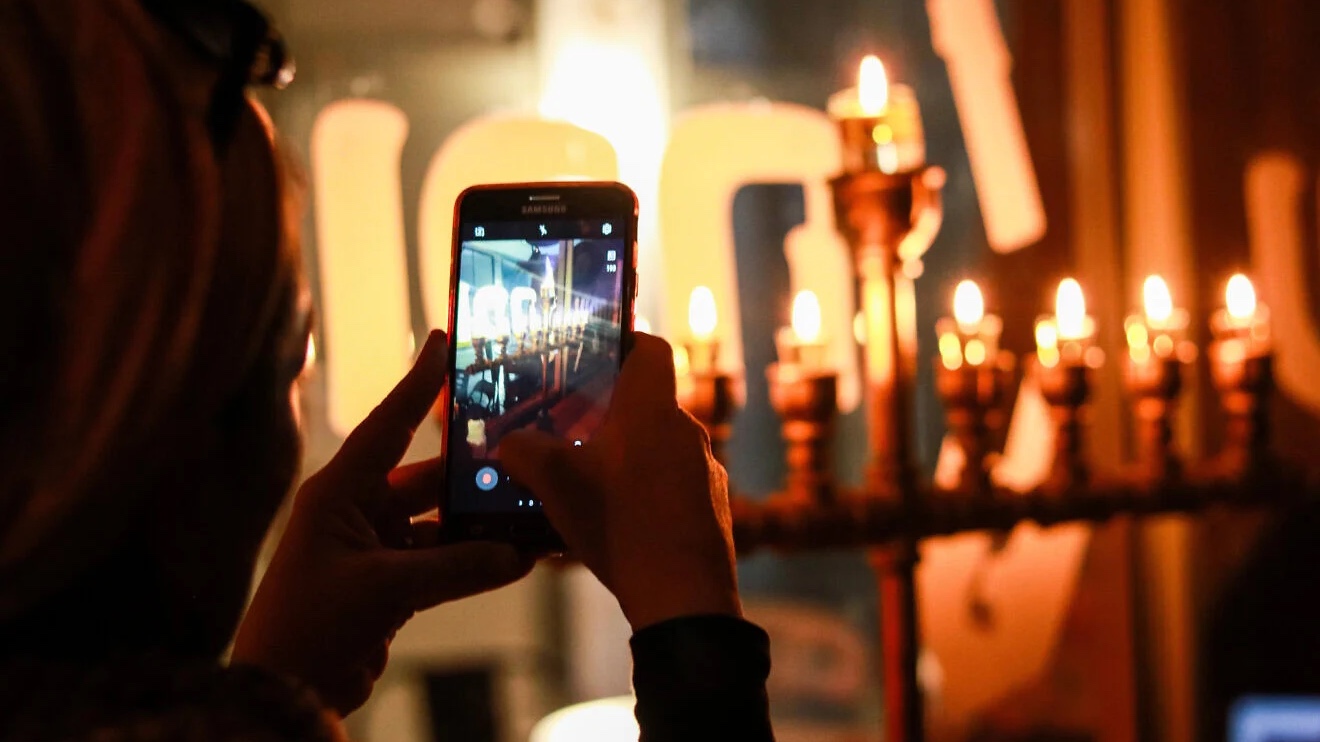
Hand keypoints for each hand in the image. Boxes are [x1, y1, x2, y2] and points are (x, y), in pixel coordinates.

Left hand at [232, 331, 532, 714]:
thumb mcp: (388, 590)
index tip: (444, 342)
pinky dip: (467, 561)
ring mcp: (370, 547)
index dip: (418, 383)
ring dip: (474, 526)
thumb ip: (458, 568)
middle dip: (469, 474)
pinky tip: (508, 560)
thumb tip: (517, 555)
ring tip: (524, 516)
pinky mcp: (384, 582)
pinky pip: (436, 559)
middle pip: (425, 477)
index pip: (389, 424)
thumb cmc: (313, 624)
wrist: (284, 690)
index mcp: (339, 492)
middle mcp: (355, 510)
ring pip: (436, 523)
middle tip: (518, 455)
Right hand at [501, 333, 739, 630]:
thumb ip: (524, 451)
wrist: (684, 596)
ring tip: (585, 483)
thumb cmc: (621, 524)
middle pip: (646, 403)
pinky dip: (644, 494)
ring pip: (657, 447)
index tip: (593, 354)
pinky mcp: (711, 508)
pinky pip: (671, 486)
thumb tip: (508, 443)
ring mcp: (705, 470)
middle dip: (607, 414)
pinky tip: (615, 523)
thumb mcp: (555, 482)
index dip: (623, 341)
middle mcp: (686, 430)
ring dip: (624, 458)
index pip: (651, 347)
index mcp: (652, 407)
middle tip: (568, 429)